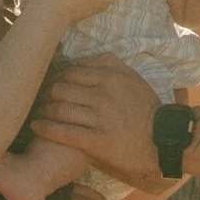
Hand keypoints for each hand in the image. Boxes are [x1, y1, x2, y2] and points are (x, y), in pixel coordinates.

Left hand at [28, 55, 164, 184]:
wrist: (163, 141)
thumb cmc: (146, 109)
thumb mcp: (133, 78)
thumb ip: (109, 63)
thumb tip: (80, 58)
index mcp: (110, 77)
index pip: (70, 72)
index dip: (54, 78)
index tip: (48, 85)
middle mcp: (103, 95)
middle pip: (59, 89)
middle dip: (44, 94)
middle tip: (38, 99)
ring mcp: (99, 118)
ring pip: (58, 109)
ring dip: (42, 111)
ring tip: (37, 113)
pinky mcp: (96, 141)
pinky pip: (62, 132)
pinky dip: (45, 128)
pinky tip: (36, 127)